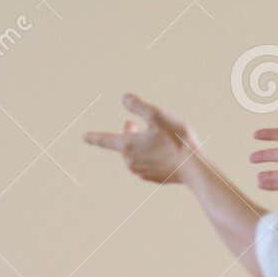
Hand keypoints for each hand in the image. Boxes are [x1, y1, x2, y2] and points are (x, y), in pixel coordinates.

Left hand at [83, 94, 201, 184]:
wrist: (193, 167)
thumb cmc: (175, 139)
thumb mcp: (157, 115)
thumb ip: (138, 106)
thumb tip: (124, 98)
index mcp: (127, 145)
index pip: (105, 139)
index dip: (94, 136)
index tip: (84, 137)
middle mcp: (131, 161)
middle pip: (123, 145)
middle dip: (128, 133)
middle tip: (135, 124)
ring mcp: (142, 172)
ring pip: (135, 155)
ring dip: (140, 145)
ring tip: (154, 138)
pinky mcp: (153, 178)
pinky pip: (147, 164)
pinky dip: (151, 156)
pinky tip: (164, 152)